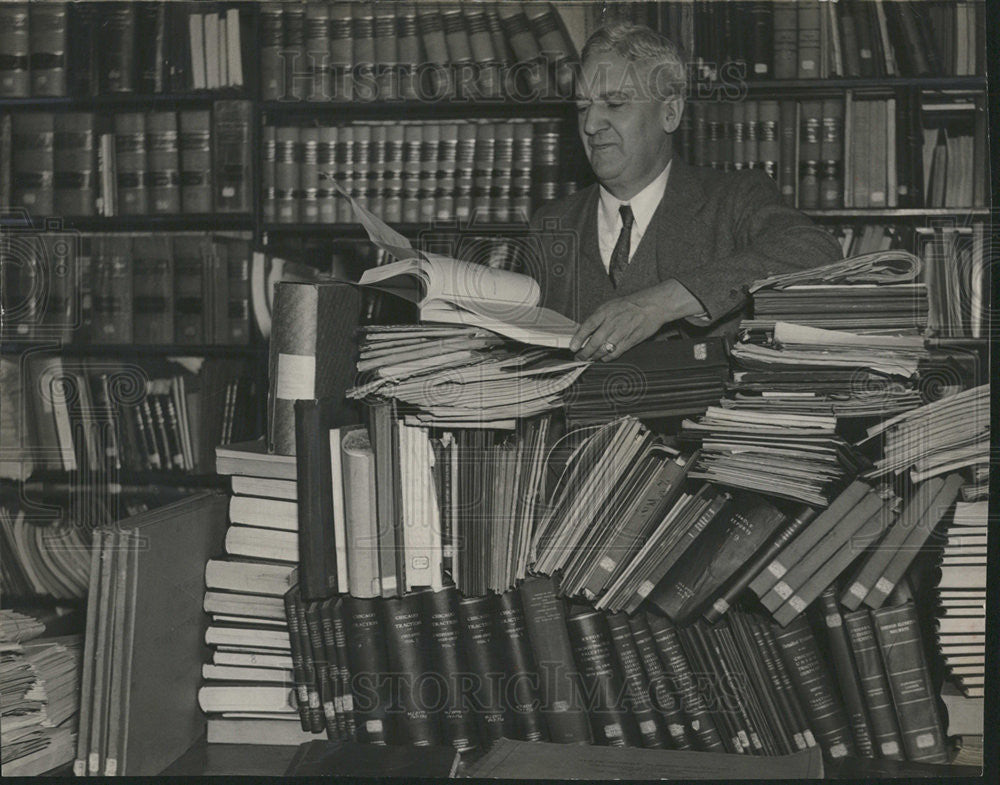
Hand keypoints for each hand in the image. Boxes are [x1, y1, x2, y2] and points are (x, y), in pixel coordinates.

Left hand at [569, 279, 704, 360]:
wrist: (652, 306)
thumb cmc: (630, 305)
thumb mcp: (610, 305)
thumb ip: (598, 318)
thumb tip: (585, 331)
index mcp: (605, 312)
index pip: (587, 326)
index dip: (578, 338)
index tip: (573, 347)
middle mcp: (612, 323)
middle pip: (594, 342)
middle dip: (584, 353)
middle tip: (579, 357)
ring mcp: (621, 333)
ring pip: (603, 350)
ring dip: (594, 357)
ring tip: (589, 359)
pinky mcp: (630, 341)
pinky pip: (615, 353)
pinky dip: (607, 358)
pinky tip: (603, 358)